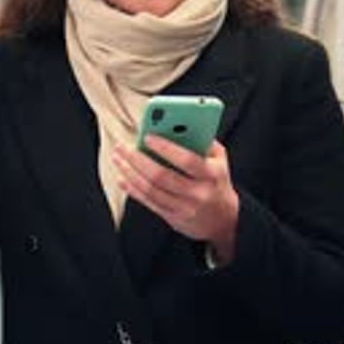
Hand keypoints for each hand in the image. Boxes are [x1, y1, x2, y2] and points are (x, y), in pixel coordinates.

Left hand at [113, 134, 238, 264]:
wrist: (225, 219)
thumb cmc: (217, 181)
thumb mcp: (219, 159)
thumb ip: (203, 141)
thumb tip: (176, 124)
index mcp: (212, 174)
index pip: (186, 160)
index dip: (165, 148)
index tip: (147, 136)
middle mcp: (198, 193)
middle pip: (161, 176)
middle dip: (138, 159)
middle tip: (122, 146)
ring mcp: (184, 208)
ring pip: (151, 190)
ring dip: (130, 172)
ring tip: (118, 158)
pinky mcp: (173, 218)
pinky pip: (148, 202)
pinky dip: (132, 189)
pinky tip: (122, 177)